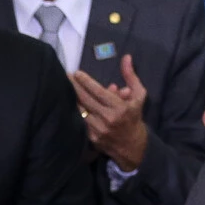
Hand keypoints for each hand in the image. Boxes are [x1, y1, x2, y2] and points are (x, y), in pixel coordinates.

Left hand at [73, 55, 150, 170]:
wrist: (133, 146)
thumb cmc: (134, 117)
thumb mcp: (139, 95)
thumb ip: (131, 76)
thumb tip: (126, 57)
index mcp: (120, 108)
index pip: (98, 92)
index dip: (86, 81)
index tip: (77, 73)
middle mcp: (108, 119)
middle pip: (86, 100)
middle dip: (74, 86)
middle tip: (66, 76)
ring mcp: (99, 130)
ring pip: (81, 111)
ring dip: (73, 98)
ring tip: (65, 87)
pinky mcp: (92, 138)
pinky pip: (81, 122)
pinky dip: (76, 112)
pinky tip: (71, 103)